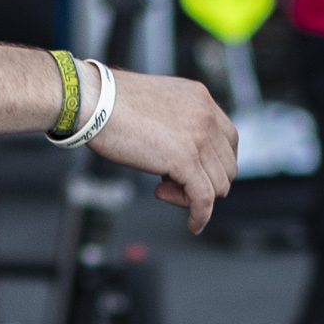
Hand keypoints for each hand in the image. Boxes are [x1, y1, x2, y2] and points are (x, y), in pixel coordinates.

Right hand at [88, 68, 235, 233]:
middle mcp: (206, 115)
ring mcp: (199, 137)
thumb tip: (178, 153)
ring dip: (193, 196)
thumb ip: (175, 125)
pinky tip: (193, 224)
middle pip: (227, 165)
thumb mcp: (156, 107)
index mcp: (200, 99)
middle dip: (205, 181)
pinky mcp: (185, 159)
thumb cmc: (110, 103)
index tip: (200, 173)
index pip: (229, 139)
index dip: (216, 162)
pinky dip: (201, 216)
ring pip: (218, 184)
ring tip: (162, 189)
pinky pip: (204, 198)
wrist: (94, 101)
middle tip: (172, 184)